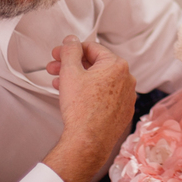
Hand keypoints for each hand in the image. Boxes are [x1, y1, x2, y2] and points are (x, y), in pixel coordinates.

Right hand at [43, 36, 135, 181]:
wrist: (88, 141)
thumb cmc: (81, 109)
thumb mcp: (70, 73)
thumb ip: (70, 51)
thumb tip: (71, 40)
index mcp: (117, 65)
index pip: (92, 48)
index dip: (71, 49)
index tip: (58, 54)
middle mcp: (127, 79)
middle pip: (95, 64)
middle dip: (72, 65)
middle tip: (54, 68)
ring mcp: (127, 96)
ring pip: (99, 81)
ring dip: (79, 79)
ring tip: (59, 84)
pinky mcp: (123, 111)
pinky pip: (105, 96)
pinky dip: (90, 93)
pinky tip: (75, 97)